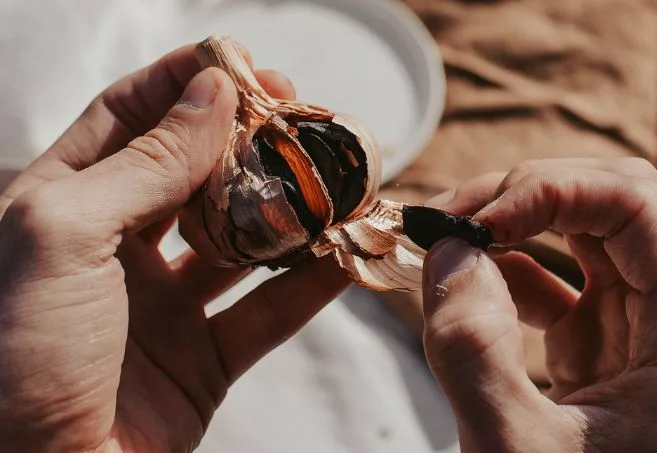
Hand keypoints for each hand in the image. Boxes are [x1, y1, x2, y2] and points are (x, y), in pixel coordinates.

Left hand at [0, 44, 348, 451]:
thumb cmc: (18, 358)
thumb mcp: (66, 236)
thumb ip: (145, 162)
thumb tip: (212, 91)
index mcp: (62, 206)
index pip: (129, 117)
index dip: (186, 84)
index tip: (247, 67)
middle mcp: (114, 249)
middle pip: (196, 173)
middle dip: (250, 143)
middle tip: (305, 119)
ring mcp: (161, 306)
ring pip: (241, 242)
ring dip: (291, 212)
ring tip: (338, 181)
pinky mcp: (202, 360)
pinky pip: (268, 312)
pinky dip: (311, 286)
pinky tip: (346, 256)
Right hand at [420, 158, 656, 452]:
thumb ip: (474, 353)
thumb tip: (446, 255)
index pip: (633, 204)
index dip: (549, 190)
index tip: (474, 222)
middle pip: (611, 200)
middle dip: (525, 192)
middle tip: (450, 218)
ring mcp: (638, 328)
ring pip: (583, 229)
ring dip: (512, 221)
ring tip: (445, 236)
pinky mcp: (602, 344)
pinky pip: (558, 279)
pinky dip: (506, 267)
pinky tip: (463, 279)